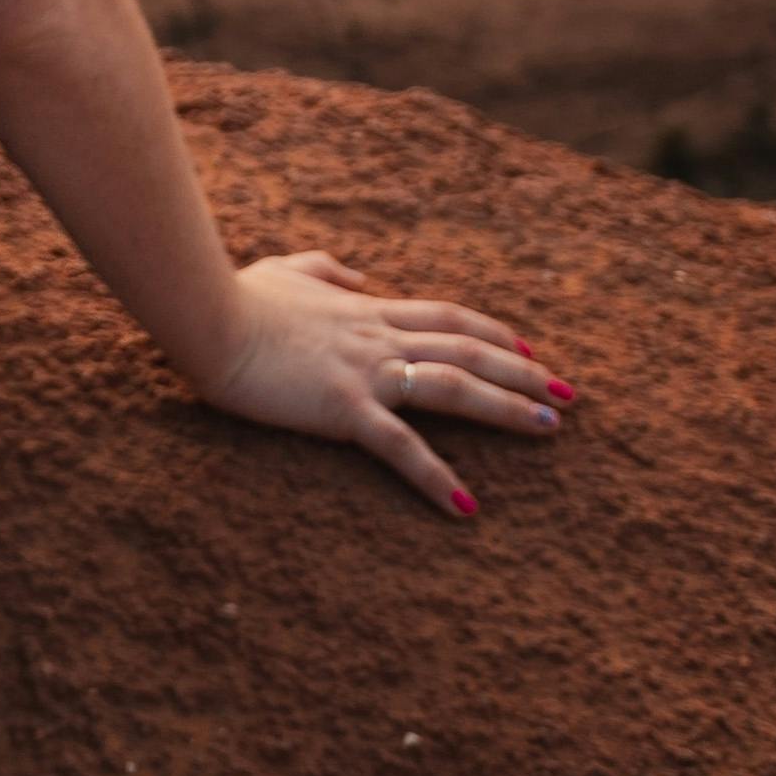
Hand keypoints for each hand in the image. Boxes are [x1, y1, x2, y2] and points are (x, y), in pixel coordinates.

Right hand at [201, 249, 578, 518]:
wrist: (206, 316)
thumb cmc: (236, 295)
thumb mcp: (284, 268)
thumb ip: (327, 268)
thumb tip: (361, 273)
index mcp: (365, 308)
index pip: (445, 315)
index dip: (491, 331)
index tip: (529, 349)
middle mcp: (377, 335)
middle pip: (467, 348)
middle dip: (523, 371)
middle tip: (569, 393)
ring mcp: (365, 370)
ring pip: (453, 386)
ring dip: (507, 409)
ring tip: (550, 429)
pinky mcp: (344, 406)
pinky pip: (400, 446)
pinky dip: (437, 477)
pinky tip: (467, 506)